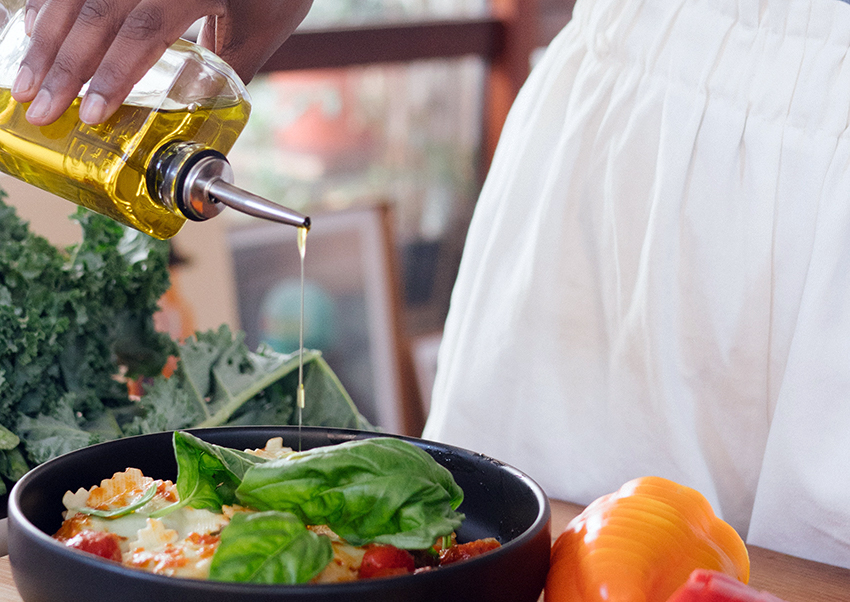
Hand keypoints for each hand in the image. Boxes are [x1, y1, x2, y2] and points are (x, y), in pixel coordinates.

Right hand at [11, 0, 312, 125]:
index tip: (91, 115)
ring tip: (26, 83)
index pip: (144, 30)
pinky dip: (49, 5)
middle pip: (97, 11)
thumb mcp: (262, 28)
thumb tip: (203, 121)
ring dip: (45, 37)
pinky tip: (35, 34)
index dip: (114, 75)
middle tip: (41, 109)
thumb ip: (229, 69)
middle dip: (63, 65)